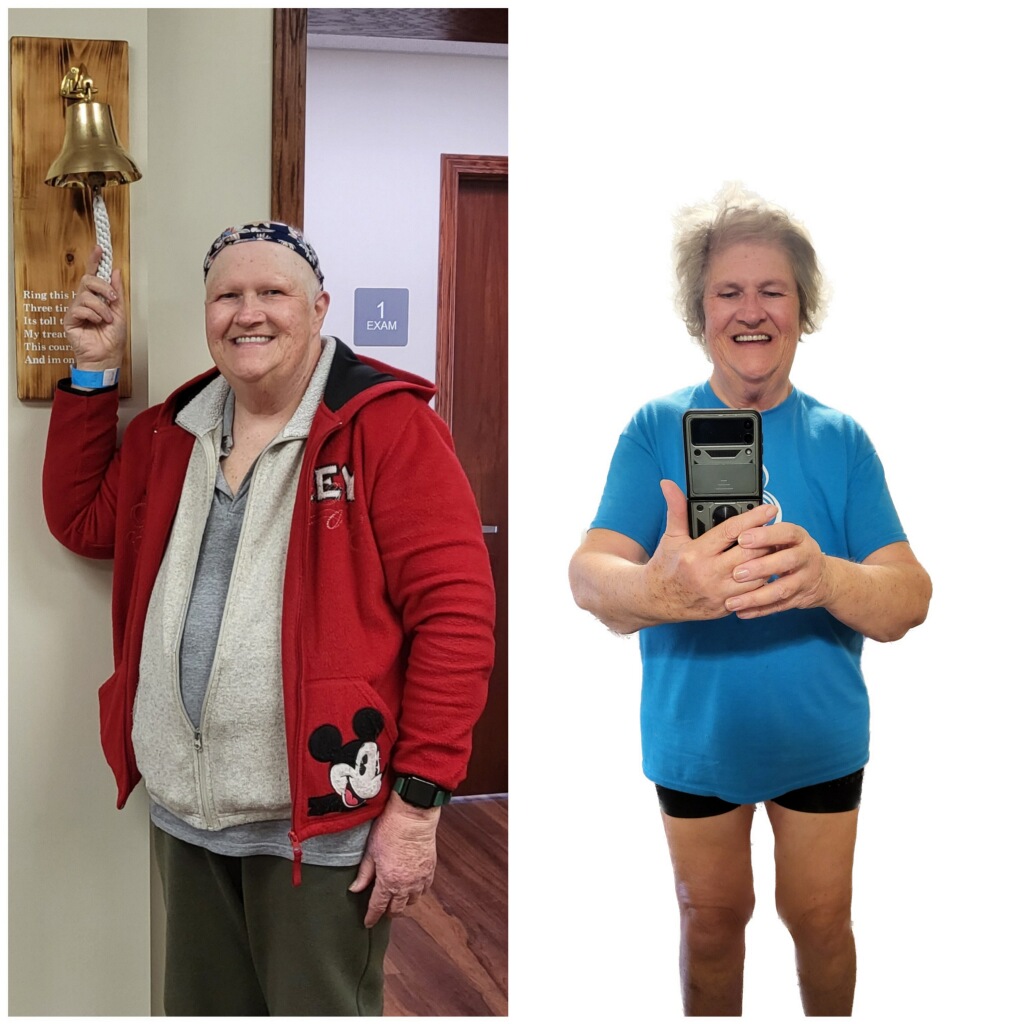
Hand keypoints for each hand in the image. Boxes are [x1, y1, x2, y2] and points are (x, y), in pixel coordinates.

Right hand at [63, 245, 126, 370]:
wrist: (107, 357)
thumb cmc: (112, 339)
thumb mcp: (120, 312)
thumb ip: (117, 292)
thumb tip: (115, 272)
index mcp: (97, 298)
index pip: (94, 275)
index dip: (95, 261)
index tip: (100, 249)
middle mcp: (85, 301)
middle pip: (88, 280)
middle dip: (103, 287)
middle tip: (112, 299)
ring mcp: (77, 309)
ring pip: (86, 294)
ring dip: (101, 308)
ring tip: (107, 319)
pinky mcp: (70, 319)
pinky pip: (80, 308)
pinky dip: (93, 315)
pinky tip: (97, 323)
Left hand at [349, 790, 440, 926]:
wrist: (413, 815)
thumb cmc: (390, 829)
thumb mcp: (371, 851)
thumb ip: (364, 874)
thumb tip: (355, 889)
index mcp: (388, 881)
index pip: (378, 907)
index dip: (371, 917)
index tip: (368, 922)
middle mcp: (405, 885)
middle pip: (397, 910)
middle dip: (387, 912)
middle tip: (381, 910)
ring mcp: (420, 879)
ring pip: (412, 902)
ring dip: (403, 903)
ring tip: (396, 897)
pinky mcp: (430, 870)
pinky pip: (424, 890)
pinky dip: (416, 892)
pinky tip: (410, 887)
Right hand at [642, 480, 778, 620]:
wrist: (657, 600)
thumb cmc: (666, 567)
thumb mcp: (671, 537)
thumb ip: (676, 510)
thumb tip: (669, 485)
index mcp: (696, 554)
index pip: (731, 531)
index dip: (753, 518)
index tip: (769, 509)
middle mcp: (709, 574)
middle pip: (750, 553)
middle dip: (766, 540)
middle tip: (775, 530)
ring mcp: (719, 593)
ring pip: (756, 576)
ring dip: (768, 562)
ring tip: (773, 550)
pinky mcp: (725, 607)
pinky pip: (752, 594)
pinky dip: (762, 582)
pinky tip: (764, 571)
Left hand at [724, 521, 836, 618]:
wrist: (824, 578)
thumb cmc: (794, 551)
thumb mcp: (786, 537)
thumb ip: (765, 534)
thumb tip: (737, 529)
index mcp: (799, 538)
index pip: (786, 533)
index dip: (765, 535)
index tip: (742, 538)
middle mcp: (806, 557)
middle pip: (786, 561)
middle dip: (760, 567)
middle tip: (736, 573)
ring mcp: (805, 580)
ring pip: (782, 589)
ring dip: (756, 596)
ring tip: (732, 602)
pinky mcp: (800, 599)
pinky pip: (778, 606)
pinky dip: (759, 611)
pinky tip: (742, 613)